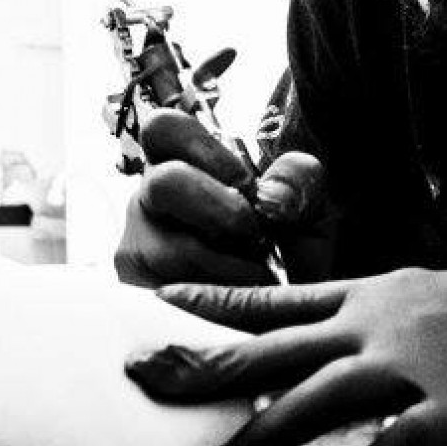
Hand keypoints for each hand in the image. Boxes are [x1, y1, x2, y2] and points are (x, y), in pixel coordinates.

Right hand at [114, 110, 331, 287]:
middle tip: (253, 233)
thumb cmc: (291, 252)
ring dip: (228, 266)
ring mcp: (138, 246)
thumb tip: (271, 194)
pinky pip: (173, 295)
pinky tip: (236, 304)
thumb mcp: (308, 210)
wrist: (289, 318)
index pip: (164, 127)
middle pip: (164, 182)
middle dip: (220, 210)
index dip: (203, 148)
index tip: (244, 181)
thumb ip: (301, 183)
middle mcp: (152, 198)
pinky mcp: (138, 295)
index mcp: (185, 163)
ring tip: (256, 277)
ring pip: (171, 249)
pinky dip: (218, 300)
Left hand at [125, 268, 446, 445]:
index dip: (217, 302)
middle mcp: (385, 322)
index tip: (161, 302)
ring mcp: (418, 364)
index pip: (281, 295)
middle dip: (205, 365)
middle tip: (142, 376)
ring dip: (259, 440)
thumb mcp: (435, 294)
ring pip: (314, 398)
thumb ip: (380, 311)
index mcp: (378, 294)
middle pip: (276, 344)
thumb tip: (337, 325)